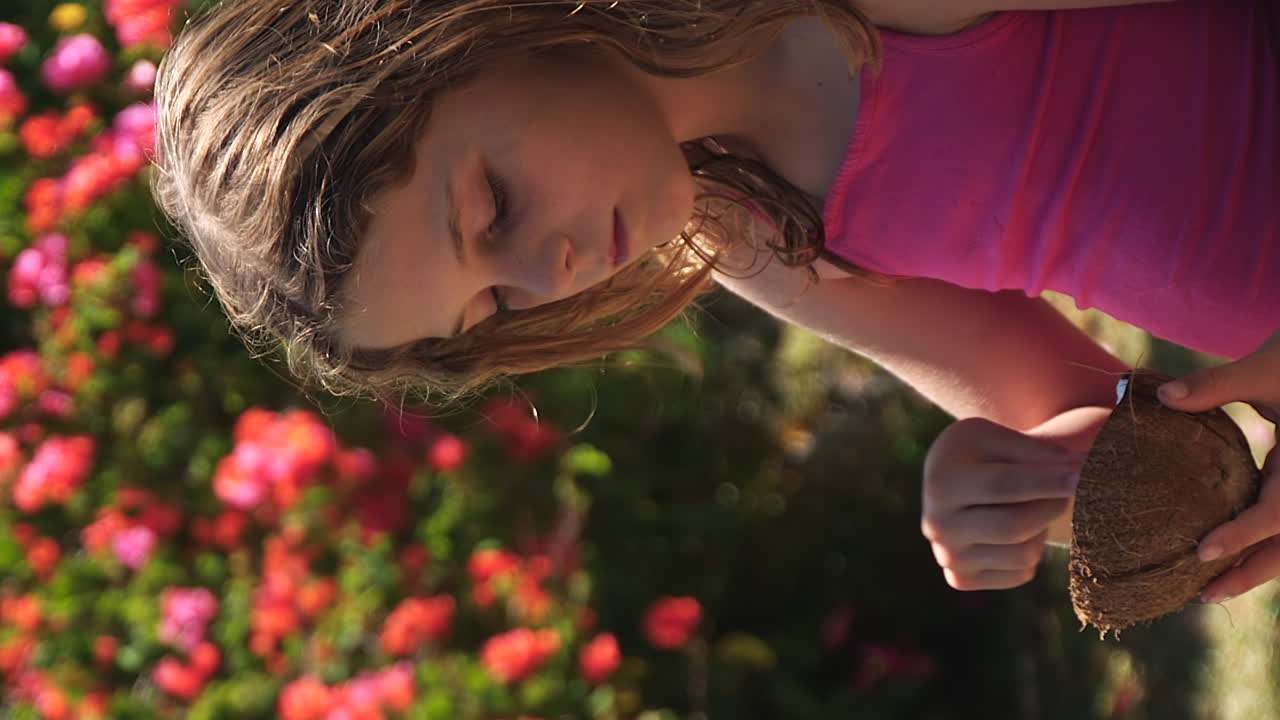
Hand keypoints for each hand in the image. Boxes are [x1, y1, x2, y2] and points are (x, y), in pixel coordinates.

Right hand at [922, 417, 1082, 590]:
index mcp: (943, 480)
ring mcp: (947, 556)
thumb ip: (1040, 453)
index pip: (1003, 485)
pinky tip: (1018, 530)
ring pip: (1023, 555)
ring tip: (1034, 506)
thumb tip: (1087, 470)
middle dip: (1053, 505)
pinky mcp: (961, 579)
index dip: (1048, 481)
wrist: (952, 483)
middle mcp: (936, 524)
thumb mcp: (1001, 439)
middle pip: (1014, 526)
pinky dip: (1032, 551)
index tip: (1085, 474)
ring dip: (1043, 528)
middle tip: (1072, 487)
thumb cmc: (983, 454)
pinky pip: (1020, 573)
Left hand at [1158, 329, 1279, 603]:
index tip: (1203, 552)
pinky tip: (1228, 554)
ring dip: (1257, 563)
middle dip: (1252, 572)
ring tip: (1212, 586)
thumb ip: (1215, 384)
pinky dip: (1260, 540)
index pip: (1278, 512)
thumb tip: (1162, 397)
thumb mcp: (1266, 366)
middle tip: (1204, 595)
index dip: (1242, 535)